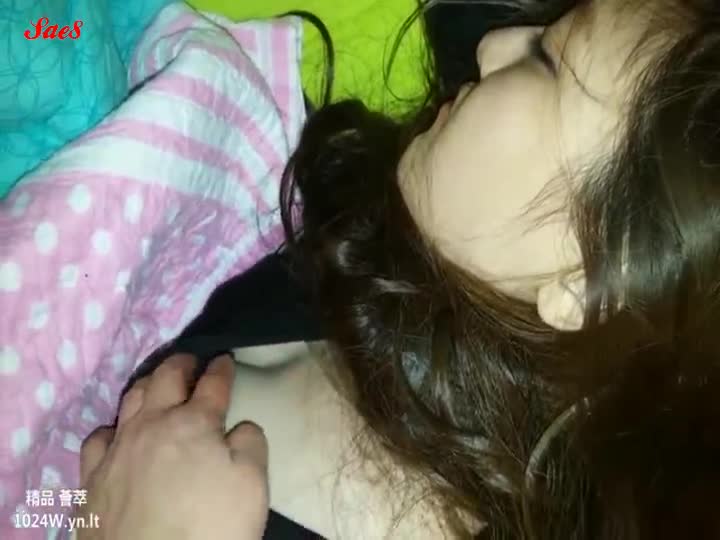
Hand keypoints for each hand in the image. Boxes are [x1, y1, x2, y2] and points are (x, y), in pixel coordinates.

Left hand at [77, 354, 268, 539]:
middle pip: (166, 378)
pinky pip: (97, 437)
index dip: (222, 368)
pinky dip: (112, 427)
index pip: (213, 383)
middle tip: (192, 361)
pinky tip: (117, 434)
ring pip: (130, 399)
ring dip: (148, 385)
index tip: (226, 359)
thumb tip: (238, 426)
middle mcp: (152, 425)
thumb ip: (250, 444)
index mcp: (194, 423)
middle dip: (182, 364)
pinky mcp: (92, 478)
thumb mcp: (253, 484)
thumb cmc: (211, 527)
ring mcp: (117, 449)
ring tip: (158, 384)